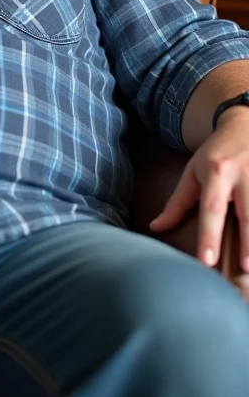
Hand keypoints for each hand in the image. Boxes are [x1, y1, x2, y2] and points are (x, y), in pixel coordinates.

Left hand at [149, 107, 248, 297]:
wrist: (243, 124)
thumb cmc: (215, 155)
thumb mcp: (192, 172)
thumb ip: (177, 203)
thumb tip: (156, 228)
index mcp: (217, 171)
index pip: (212, 208)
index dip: (209, 236)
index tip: (207, 262)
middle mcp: (243, 173)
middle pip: (248, 214)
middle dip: (248, 243)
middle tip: (246, 271)